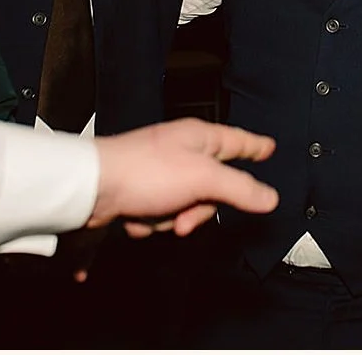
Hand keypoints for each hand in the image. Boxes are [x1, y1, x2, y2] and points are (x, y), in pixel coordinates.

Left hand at [86, 118, 276, 242]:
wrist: (91, 190)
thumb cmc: (143, 172)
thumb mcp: (203, 179)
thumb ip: (239, 189)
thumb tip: (269, 197)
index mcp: (198, 138)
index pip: (237, 141)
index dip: (254, 146)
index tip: (268, 147)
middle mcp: (179, 152)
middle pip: (212, 187)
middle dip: (198, 210)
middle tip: (185, 218)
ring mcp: (158, 173)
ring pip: (185, 207)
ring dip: (169, 219)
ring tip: (150, 213)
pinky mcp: (139, 194)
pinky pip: (158, 216)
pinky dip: (147, 223)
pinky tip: (133, 218)